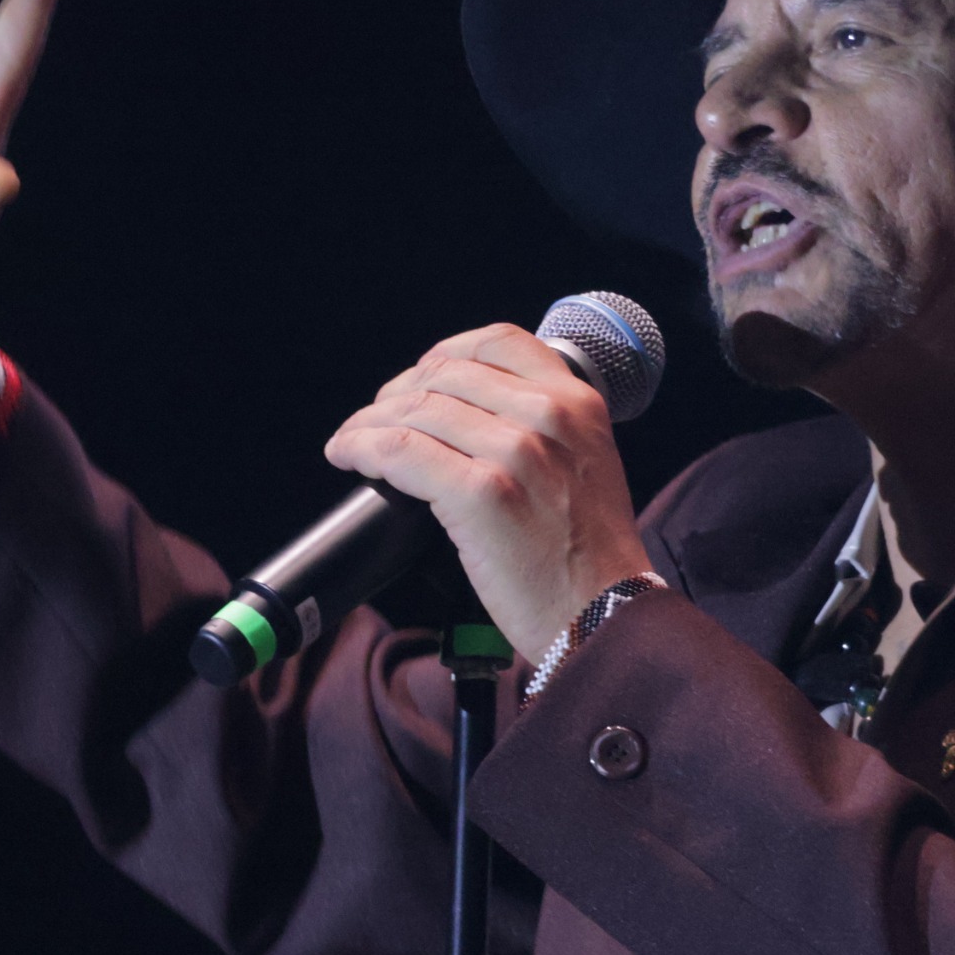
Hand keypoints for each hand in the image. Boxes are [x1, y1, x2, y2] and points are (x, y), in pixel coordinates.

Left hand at [324, 325, 656, 660]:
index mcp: (576, 400)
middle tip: (375, 420)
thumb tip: (465, 411)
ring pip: (414, 410)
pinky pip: (399, 451)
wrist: (606, 614)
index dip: (442, 354)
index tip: (419, 379)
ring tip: (352, 441)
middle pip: (445, 374)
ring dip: (368, 423)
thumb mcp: (588, 460)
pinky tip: (348, 456)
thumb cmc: (589, 552)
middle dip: (397, 394)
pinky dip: (361, 447)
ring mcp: (515, 452)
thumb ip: (545, 425)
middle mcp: (548, 415)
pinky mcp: (481, 494)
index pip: (496, 340)